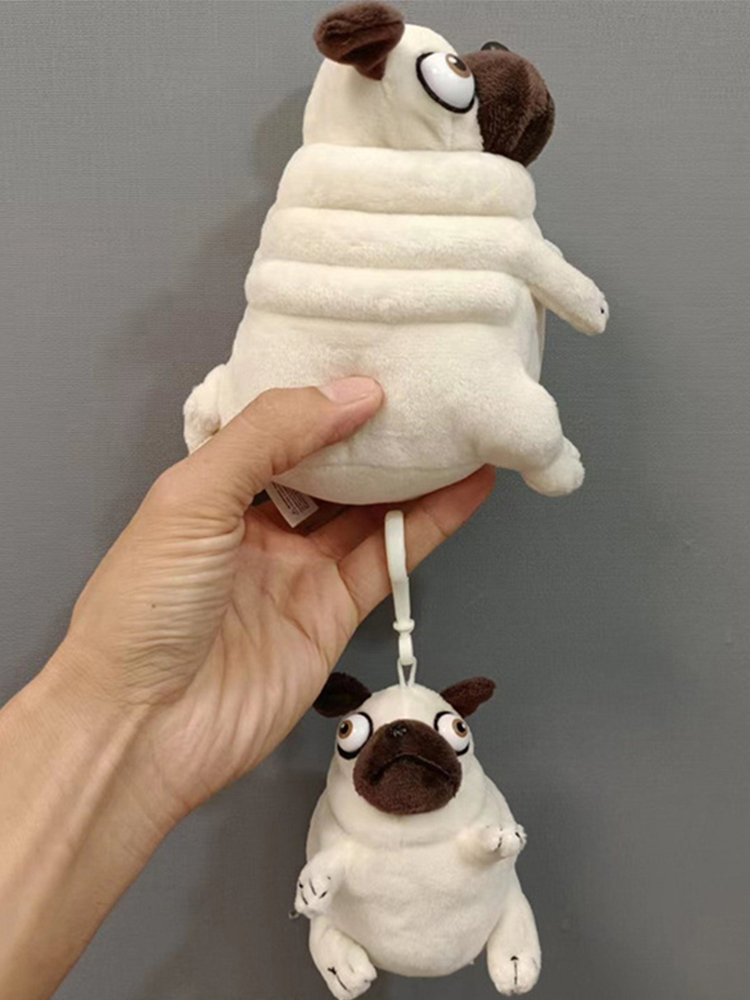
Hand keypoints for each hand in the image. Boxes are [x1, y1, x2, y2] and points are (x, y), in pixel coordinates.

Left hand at [58, 377, 493, 826]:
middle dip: (376, 431)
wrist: (144, 729)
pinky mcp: (336, 613)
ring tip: (465, 424)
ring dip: (416, 472)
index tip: (378, 360)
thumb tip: (354, 392)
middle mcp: (260, 524)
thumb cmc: (147, 604)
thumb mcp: (193, 497)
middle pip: (332, 467)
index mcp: (214, 488)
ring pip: (370, 509)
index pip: (279, 427)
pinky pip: (389, 558)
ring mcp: (300, 570)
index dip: (325, 396)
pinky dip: (430, 523)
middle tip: (433, 387)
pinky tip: (468, 487)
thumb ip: (270, 435)